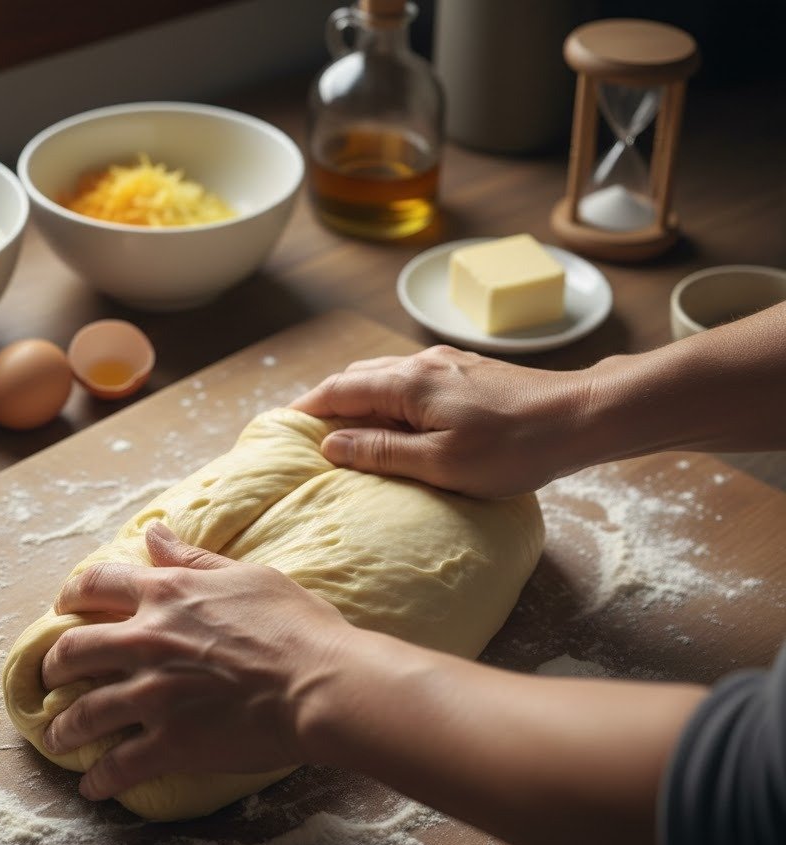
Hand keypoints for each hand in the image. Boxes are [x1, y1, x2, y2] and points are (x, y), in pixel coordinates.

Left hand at [40, 523, 356, 799]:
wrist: (322, 683)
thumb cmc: (296, 625)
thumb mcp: (246, 575)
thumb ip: (193, 558)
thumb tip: (153, 532)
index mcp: (166, 595)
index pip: (95, 583)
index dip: (71, 594)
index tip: (64, 606)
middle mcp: (147, 641)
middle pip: (72, 649)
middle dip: (54, 664)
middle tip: (53, 674)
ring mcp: (154, 695)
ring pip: (82, 713)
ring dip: (63, 727)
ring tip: (58, 736)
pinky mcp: (169, 743)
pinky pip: (117, 766)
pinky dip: (99, 779)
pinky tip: (93, 787)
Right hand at [291, 346, 591, 497]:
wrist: (579, 417)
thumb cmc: (513, 448)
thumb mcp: (440, 463)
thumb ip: (381, 452)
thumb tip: (330, 444)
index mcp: (407, 384)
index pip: (338, 391)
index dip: (306, 409)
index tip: (281, 427)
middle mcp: (421, 363)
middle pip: (356, 376)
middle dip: (326, 401)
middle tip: (306, 431)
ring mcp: (445, 363)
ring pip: (383, 375)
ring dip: (356, 397)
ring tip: (343, 427)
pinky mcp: (465, 372)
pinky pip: (408, 379)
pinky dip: (384, 396)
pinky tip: (393, 418)